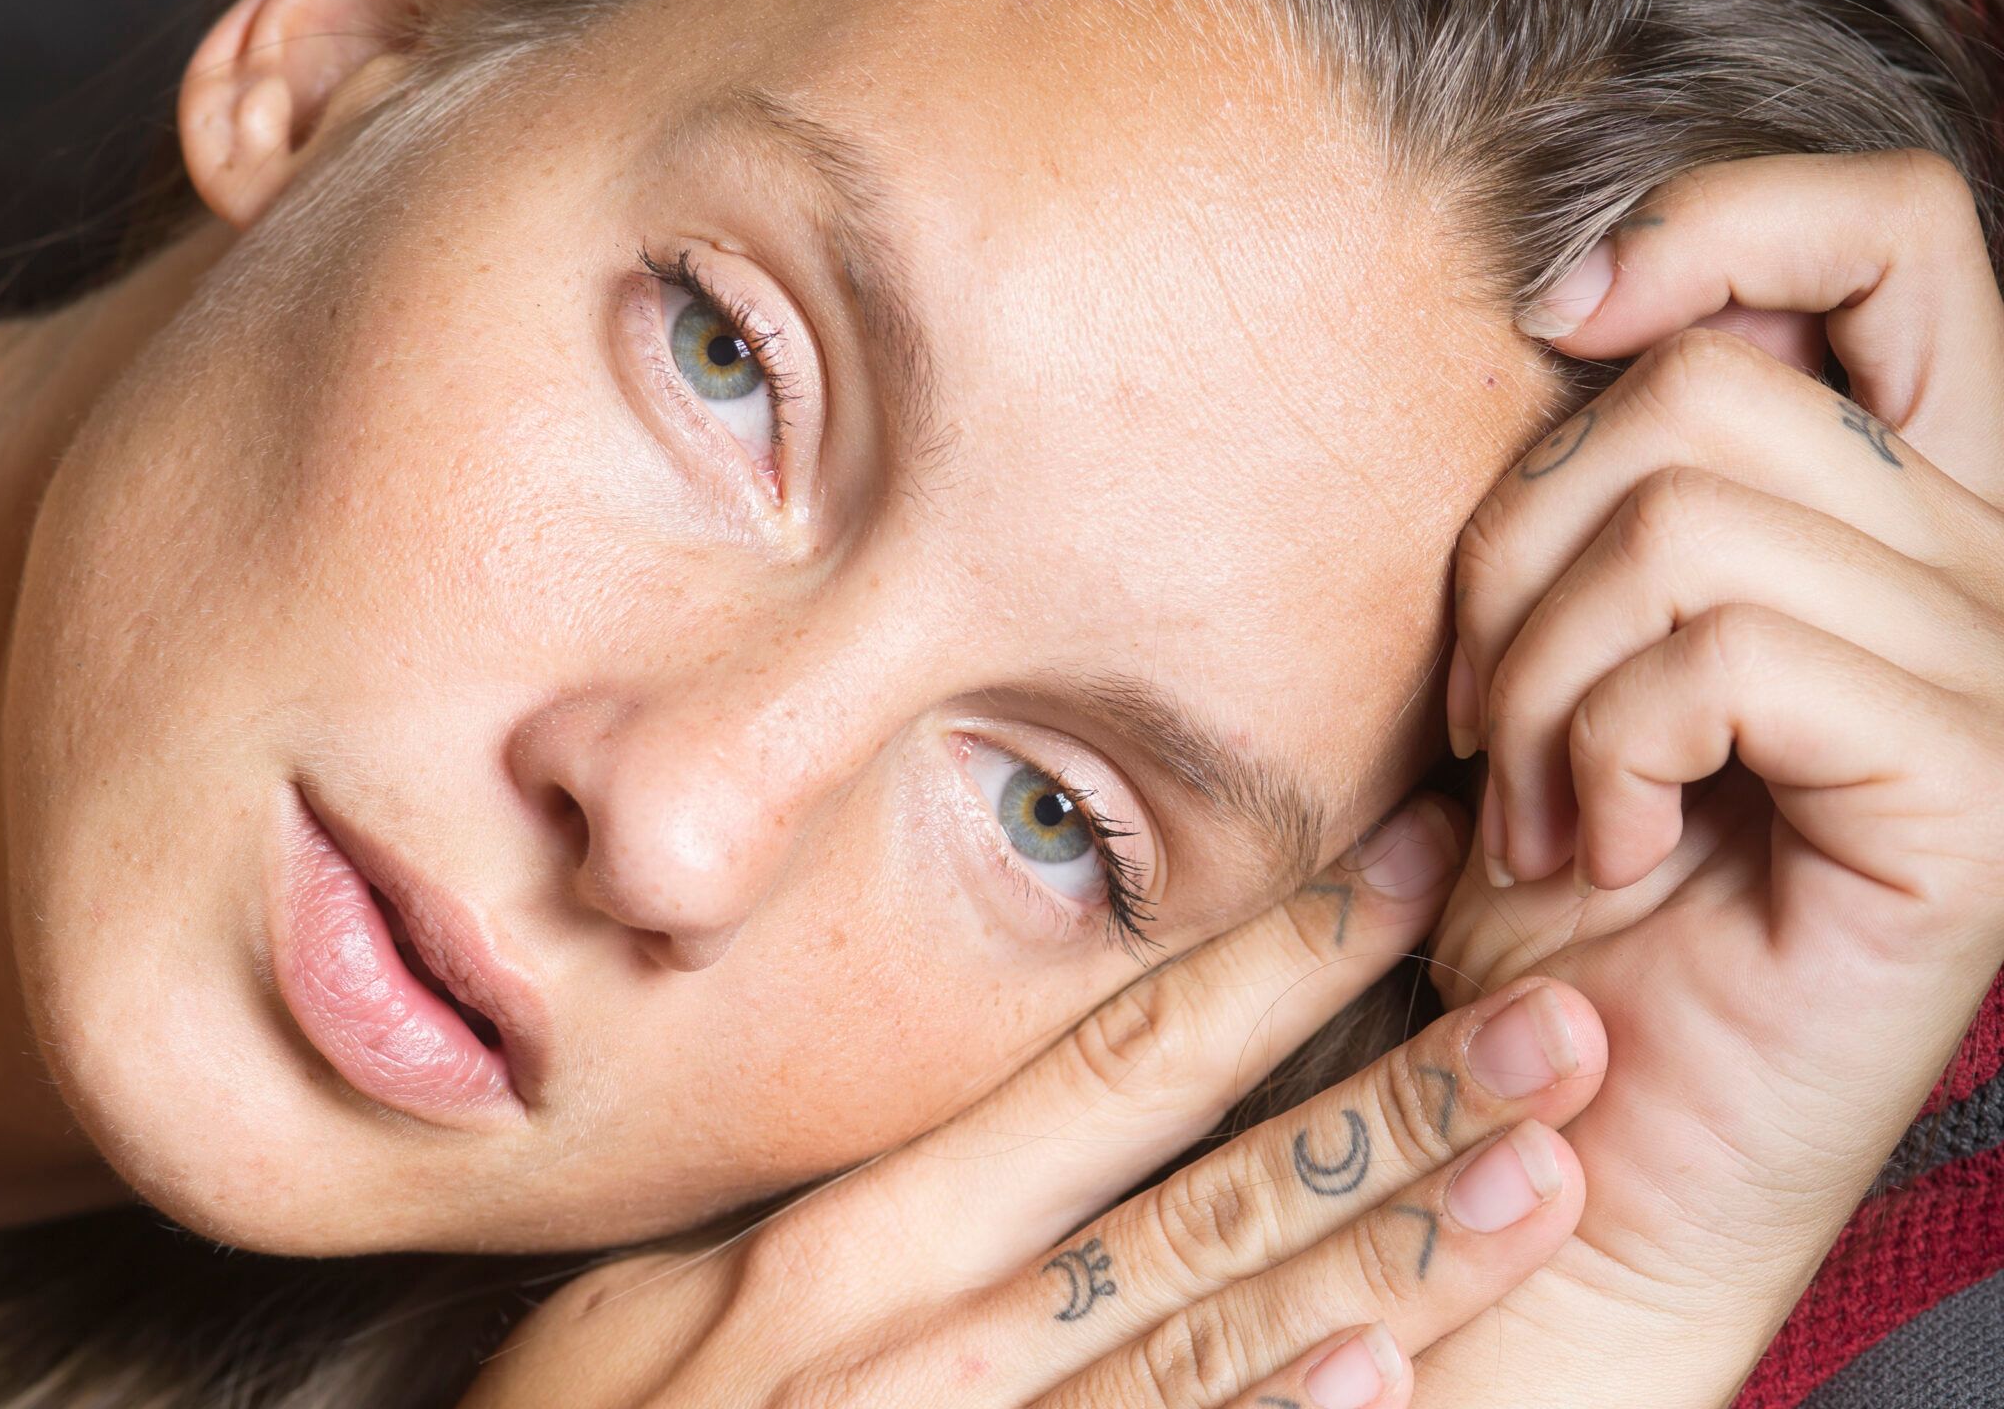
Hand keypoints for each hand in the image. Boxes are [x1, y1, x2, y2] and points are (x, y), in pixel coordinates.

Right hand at [462, 795, 1609, 1408]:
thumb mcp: (656, 1291)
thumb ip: (812, 1208)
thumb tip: (967, 1126)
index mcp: (842, 1228)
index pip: (1096, 1060)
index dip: (1266, 958)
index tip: (1402, 863)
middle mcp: (906, 1325)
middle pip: (1185, 1185)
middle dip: (1388, 1096)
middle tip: (1563, 1011)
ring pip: (1197, 1333)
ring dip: (1382, 1251)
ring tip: (1539, 1170)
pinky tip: (1383, 1385)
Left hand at [1422, 149, 2003, 1406]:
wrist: (1572, 1127)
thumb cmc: (1556, 889)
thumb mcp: (1555, 632)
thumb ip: (1617, 474)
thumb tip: (1579, 294)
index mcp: (1904, 507)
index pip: (1889, 237)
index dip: (1716, 225)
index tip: (1553, 311)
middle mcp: (1990, 569)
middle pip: (1710, 388)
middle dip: (1521, 554)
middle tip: (1492, 718)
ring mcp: (2001, 678)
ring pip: (1689, 518)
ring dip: (1538, 676)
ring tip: (1533, 802)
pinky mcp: (1970, 792)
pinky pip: (1723, 655)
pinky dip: (1594, 749)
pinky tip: (1593, 848)